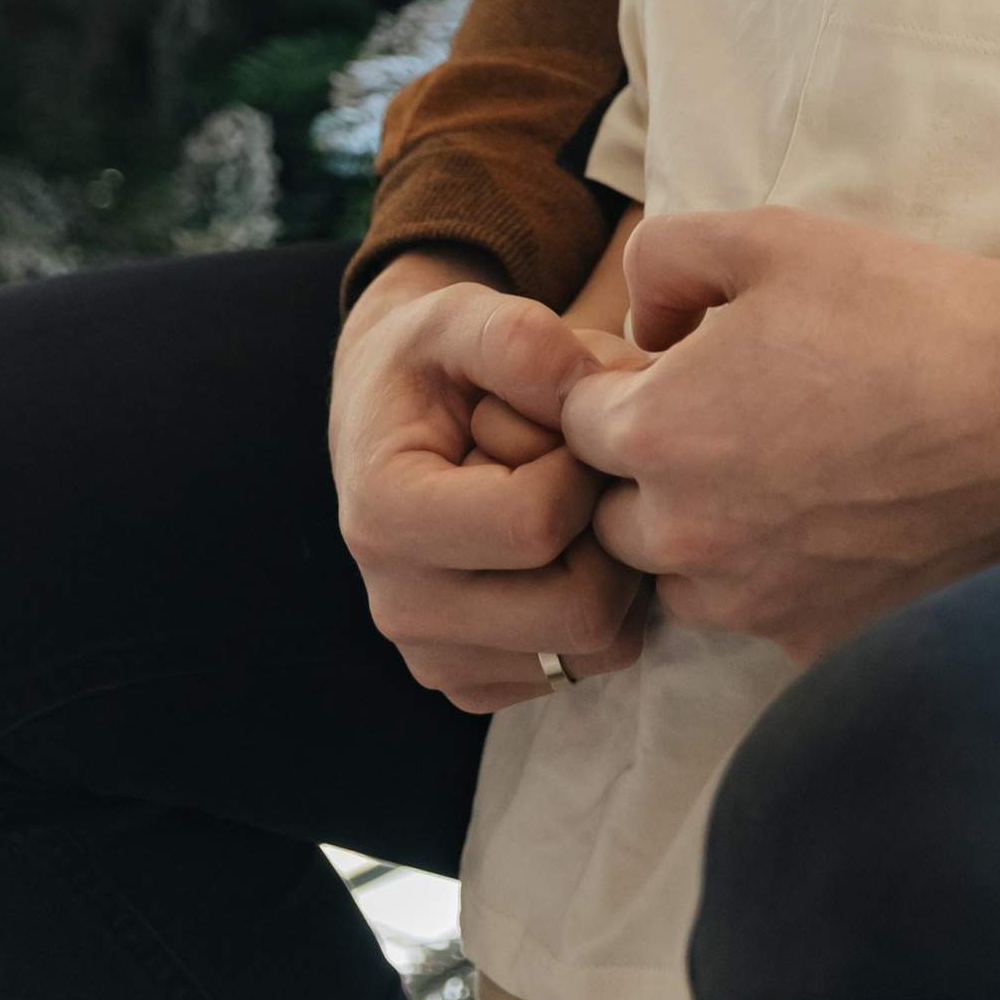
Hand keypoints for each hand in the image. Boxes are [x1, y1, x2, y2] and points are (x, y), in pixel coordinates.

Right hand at [330, 254, 651, 713]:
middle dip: (610, 527)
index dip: (582, 464)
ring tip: (576, 501)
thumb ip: (520, 338)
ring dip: (615, 567)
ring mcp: (437, 659)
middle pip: (579, 609)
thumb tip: (586, 397)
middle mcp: (401, 607)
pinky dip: (601, 604)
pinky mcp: (474, 682)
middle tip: (589, 467)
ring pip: (598, 646)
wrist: (392, 421)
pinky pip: (588, 664)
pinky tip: (567, 546)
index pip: (535, 525)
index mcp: (385, 514)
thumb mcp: (463, 316)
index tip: (569, 420)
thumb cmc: (433, 363)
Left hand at [561, 208, 999, 664]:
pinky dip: (779, 575)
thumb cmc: (905, 310)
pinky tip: (839, 515)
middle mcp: (691, 536)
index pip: (575, 426)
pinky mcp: (824, 644)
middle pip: (613, 515)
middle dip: (645, 469)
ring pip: (681, 579)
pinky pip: (763, 616)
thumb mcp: (767, 236)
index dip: (614, 388)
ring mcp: (758, 603)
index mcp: (660, 432)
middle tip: (721, 417)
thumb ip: (663, 261)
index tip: (666, 367)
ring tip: (779, 467)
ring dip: (702, 532)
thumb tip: (640, 322)